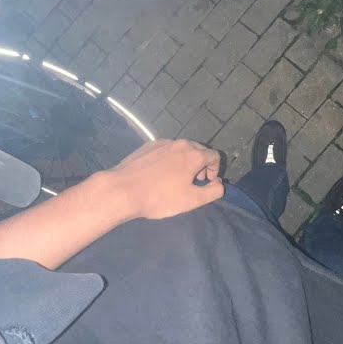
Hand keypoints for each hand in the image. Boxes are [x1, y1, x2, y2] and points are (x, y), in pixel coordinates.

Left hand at [102, 139, 223, 220]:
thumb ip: (213, 191)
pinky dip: (169, 159)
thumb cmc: (160, 197)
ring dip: (185, 161)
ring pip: (181, 149)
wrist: (123, 190)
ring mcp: (161, 143)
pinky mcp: (147, 146)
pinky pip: (166, 150)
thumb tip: (219, 183)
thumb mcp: (192, 200)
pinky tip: (159, 174)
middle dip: (201, 165)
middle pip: (198, 150)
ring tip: (177, 179)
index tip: (207, 183)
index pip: (215, 156)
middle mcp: (179, 143)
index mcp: (193, 154)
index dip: (216, 170)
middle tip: (194, 182)